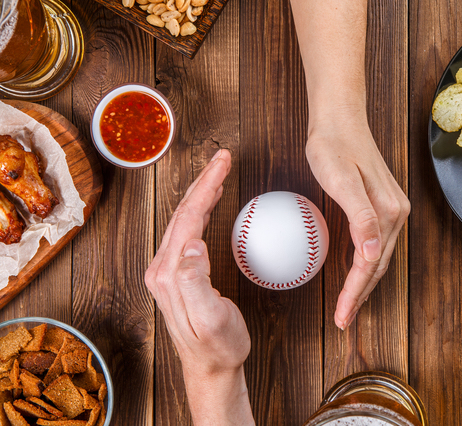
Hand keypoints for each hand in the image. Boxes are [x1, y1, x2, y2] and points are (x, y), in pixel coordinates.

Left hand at [144, 149, 253, 424]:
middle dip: (203, 181)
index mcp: (170, 273)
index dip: (206, 187)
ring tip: (217, 173)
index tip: (223, 164)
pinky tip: (207, 206)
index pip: (189, 218)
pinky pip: (186, 232)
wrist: (211, 368)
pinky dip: (198, 211)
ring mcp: (168, 271)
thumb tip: (193, 244)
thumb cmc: (217, 346)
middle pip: (182, 212)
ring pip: (182, 219)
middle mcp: (163, 268)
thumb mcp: (210, 319)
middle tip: (223, 158)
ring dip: (199, 192)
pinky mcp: (176, 275)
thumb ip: (196, 282)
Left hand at [306, 115, 410, 329]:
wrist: (338, 118)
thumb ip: (360, 217)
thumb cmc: (334, 146)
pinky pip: (375, 243)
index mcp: (388, 211)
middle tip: (343, 319)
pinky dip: (365, 264)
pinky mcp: (382, 204)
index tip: (342, 316)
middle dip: (361, 295)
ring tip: (350, 305)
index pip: (370, 263)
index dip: (355, 293)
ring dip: (364, 284)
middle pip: (377, 265)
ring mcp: (391, 208)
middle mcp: (396, 212)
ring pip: (378, 257)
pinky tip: (355, 271)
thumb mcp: (341, 181)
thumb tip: (373, 253)